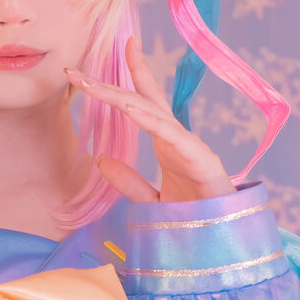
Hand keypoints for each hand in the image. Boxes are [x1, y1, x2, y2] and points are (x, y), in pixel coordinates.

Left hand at [65, 36, 231, 204]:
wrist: (225, 239)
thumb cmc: (195, 219)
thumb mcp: (151, 202)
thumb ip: (128, 182)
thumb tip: (101, 159)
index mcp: (166, 143)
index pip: (144, 103)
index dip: (128, 77)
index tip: (101, 60)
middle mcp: (176, 138)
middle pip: (141, 101)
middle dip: (108, 85)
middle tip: (75, 71)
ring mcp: (189, 146)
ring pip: (152, 113)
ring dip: (120, 97)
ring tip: (92, 86)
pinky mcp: (201, 159)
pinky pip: (171, 135)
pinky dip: (150, 120)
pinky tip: (129, 107)